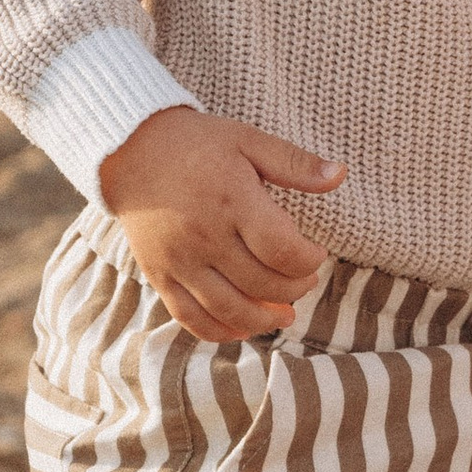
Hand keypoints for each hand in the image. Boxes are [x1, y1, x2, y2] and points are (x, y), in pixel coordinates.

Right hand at [98, 107, 341, 343]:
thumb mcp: (248, 140)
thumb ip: (294, 163)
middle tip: (306, 281)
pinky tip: (243, 328)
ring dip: (264, 320)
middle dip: (294, 289)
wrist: (131, 151)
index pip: (281, 249)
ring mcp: (178, 260)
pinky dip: (219, 331)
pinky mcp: (159, 274)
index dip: (308, 260)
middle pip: (261, 284)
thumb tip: (340, 174)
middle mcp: (204, 236)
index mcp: (232, 201)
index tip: (317, 254)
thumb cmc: (197, 144)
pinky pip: (190, 317)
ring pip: (228, 309)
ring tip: (284, 315)